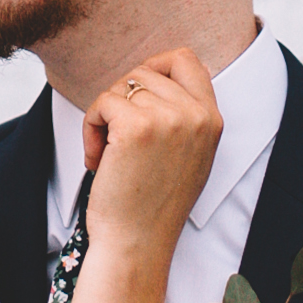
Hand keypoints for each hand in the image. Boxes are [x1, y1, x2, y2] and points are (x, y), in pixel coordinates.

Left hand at [80, 49, 222, 267]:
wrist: (137, 243)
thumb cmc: (154, 204)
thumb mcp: (189, 155)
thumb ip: (185, 116)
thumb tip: (161, 75)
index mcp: (212, 120)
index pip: (186, 59)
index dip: (155, 66)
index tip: (135, 93)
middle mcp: (196, 116)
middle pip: (145, 71)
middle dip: (122, 99)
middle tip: (116, 136)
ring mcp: (168, 119)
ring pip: (121, 86)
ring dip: (104, 115)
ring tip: (107, 152)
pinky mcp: (136, 127)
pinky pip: (102, 103)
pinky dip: (90, 128)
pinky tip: (97, 158)